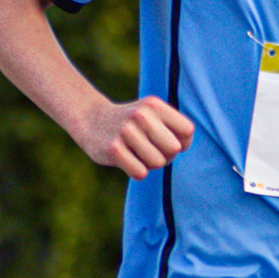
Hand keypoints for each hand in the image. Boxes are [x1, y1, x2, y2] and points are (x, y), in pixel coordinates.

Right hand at [78, 94, 193, 177]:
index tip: (168, 142)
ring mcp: (126, 132)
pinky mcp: (113, 150)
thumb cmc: (131, 124)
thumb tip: (180, 148)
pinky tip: (127, 161)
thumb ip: (174, 128)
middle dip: (167, 156)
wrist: (91, 120)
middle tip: (152, 151)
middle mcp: (141, 115)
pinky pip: (140, 173)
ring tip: (137, 154)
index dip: (183, 143)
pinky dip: (136, 172)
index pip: (187, 131)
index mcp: (154, 105)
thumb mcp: (152, 114)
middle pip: (174, 149)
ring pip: (157, 163)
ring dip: (150, 164)